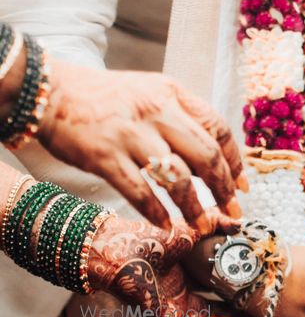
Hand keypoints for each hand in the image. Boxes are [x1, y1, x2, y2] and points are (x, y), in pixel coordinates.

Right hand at [36, 65, 246, 228]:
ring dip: (194, 206)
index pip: (218, 127)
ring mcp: (130, 134)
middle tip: (232, 211)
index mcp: (172, 94)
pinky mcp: (104, 156)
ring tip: (202, 224)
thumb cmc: (103, 99)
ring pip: (177, 177)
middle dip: (225, 188)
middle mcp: (156, 111)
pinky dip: (156, 211)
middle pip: (206, 154)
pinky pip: (140, 191)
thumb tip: (210, 161)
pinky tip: (165, 224)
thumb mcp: (149, 93)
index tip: (242, 185)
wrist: (50, 92)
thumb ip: (179, 118)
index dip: (235, 160)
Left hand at [86, 213, 255, 316]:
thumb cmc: (148, 237)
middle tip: (260, 316)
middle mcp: (179, 297)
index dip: (236, 298)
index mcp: (184, 279)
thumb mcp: (190, 230)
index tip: (256, 295)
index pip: (216, 295)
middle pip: (215, 315)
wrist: (121, 247)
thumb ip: (215, 225)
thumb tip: (239, 222)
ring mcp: (172, 310)